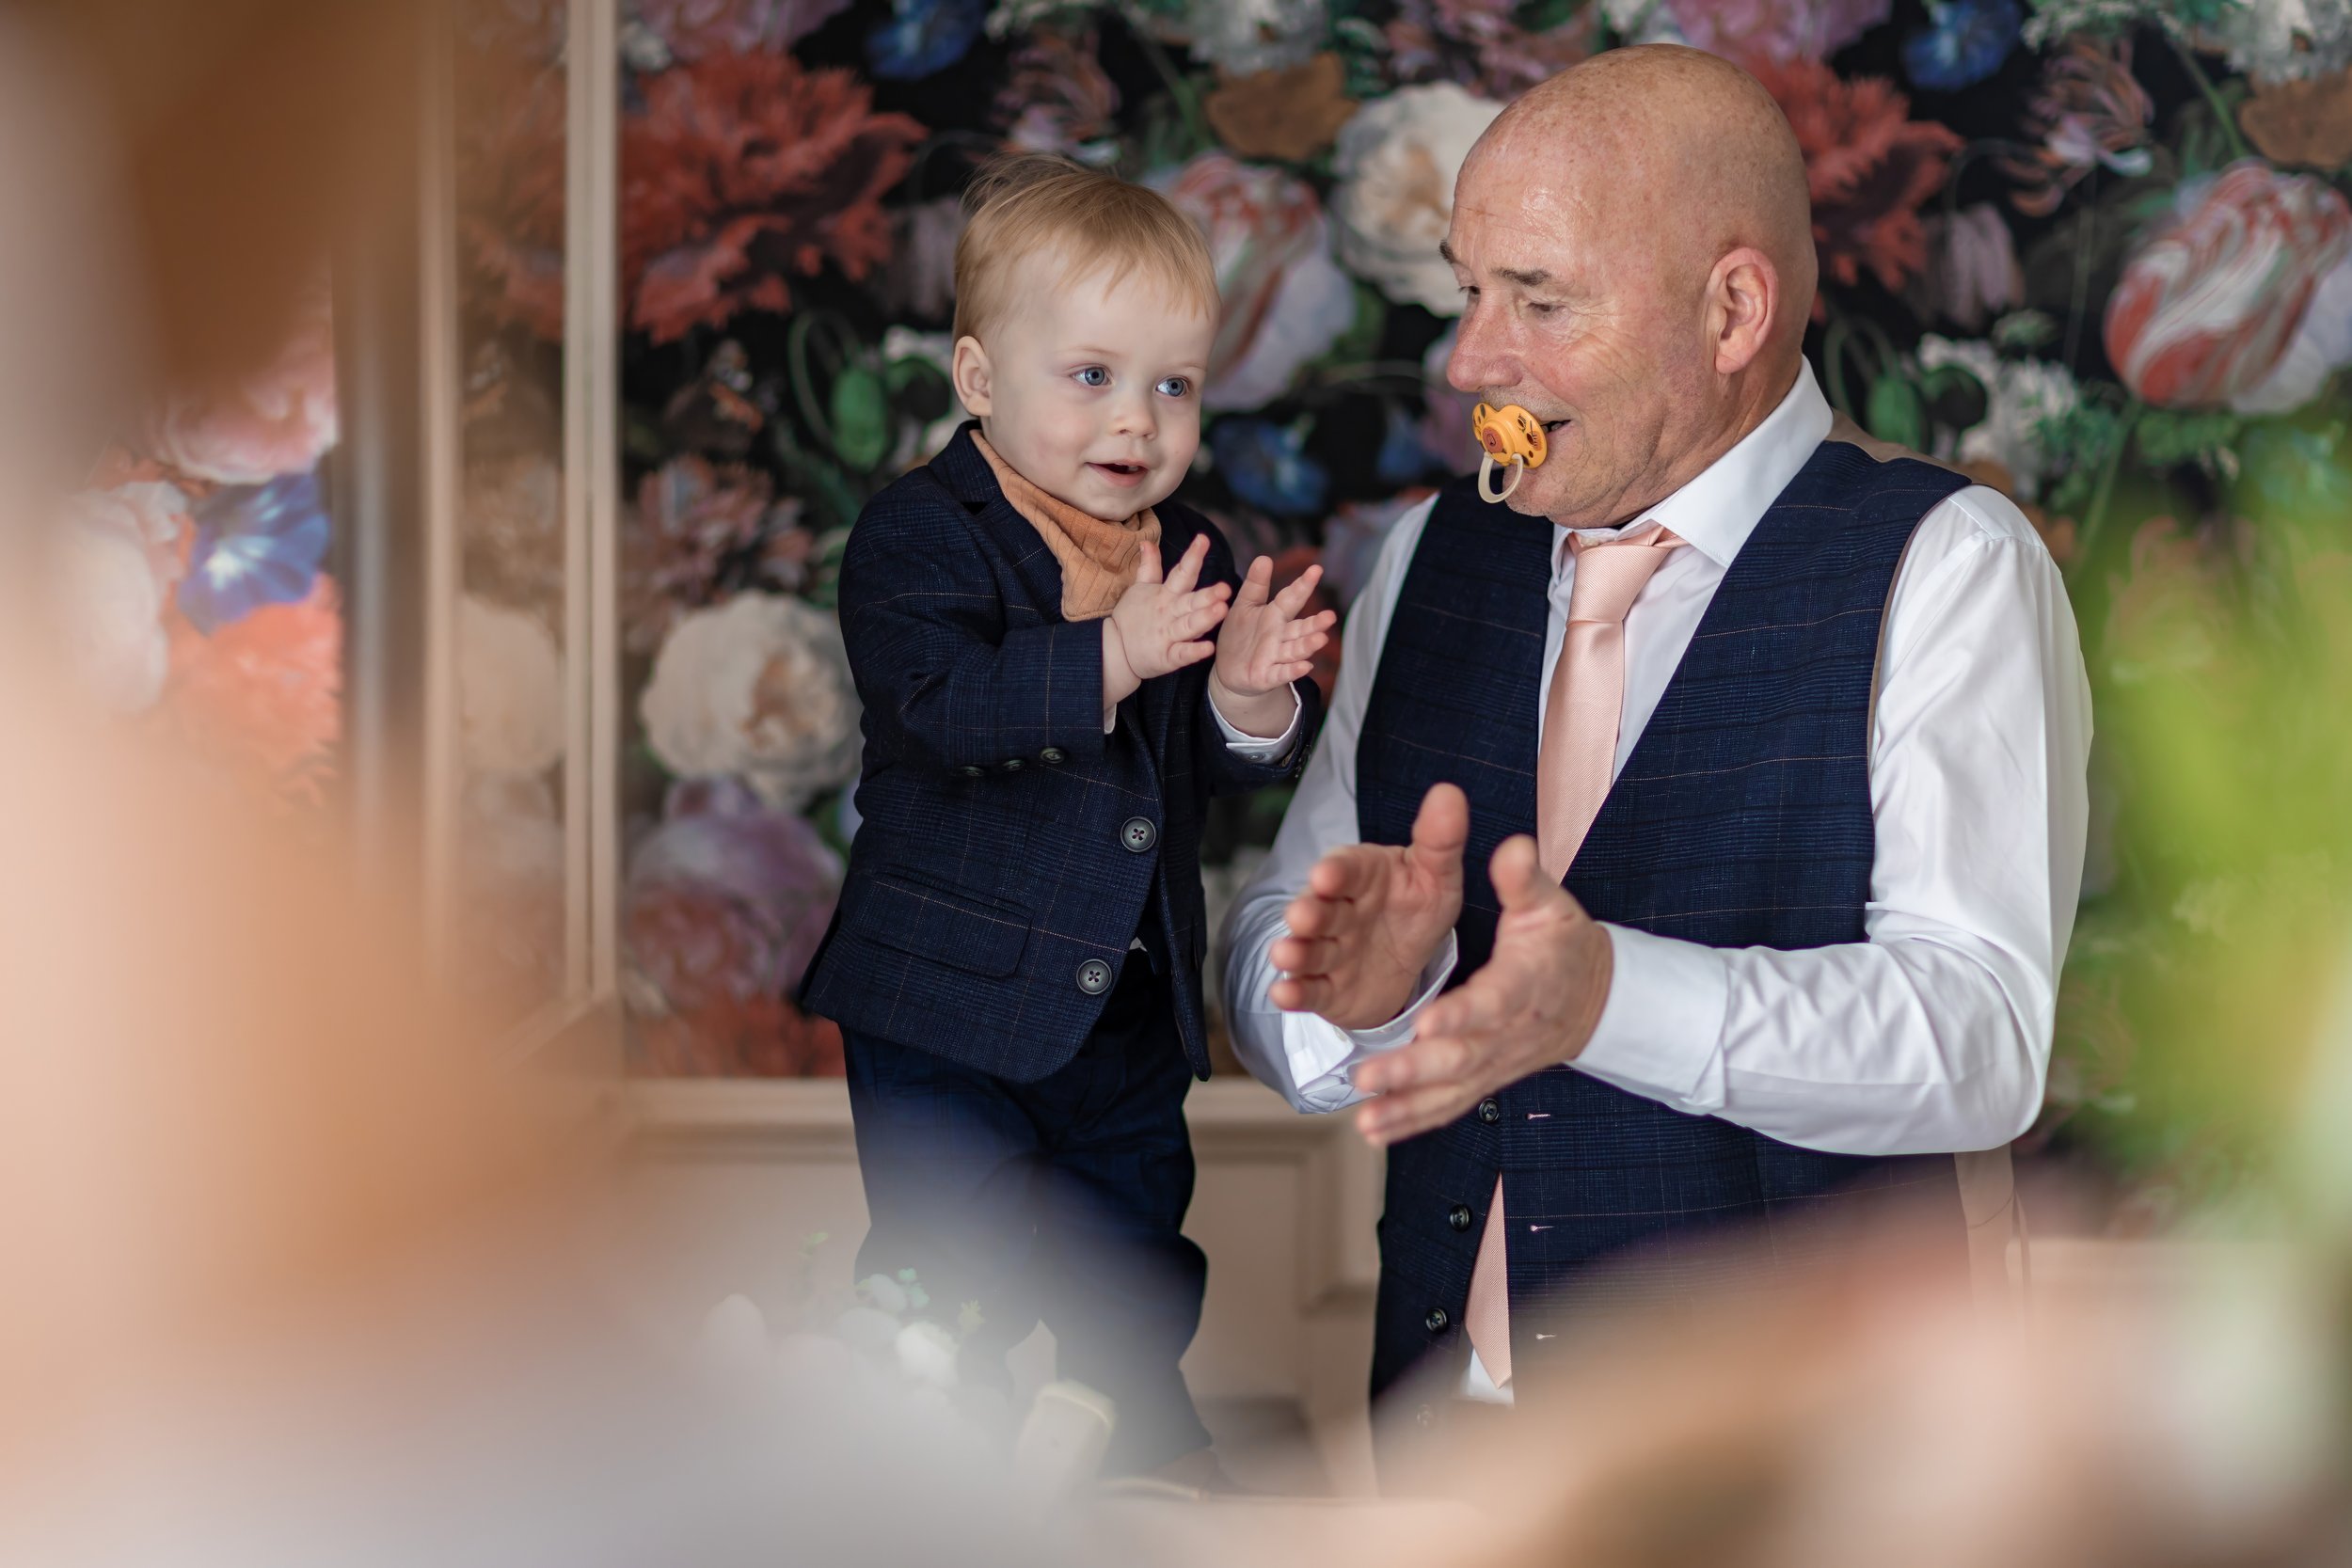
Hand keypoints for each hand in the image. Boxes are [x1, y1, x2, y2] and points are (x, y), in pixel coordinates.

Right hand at [1103, 535, 1228, 708]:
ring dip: (1204, 619)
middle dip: (1207, 595)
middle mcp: (1168, 613)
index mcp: (1165, 595)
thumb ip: (1149, 566)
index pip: (1181, 573)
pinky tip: (1209, 648)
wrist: (1114, 651)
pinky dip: (1194, 652)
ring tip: (1221, 610)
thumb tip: (1147, 542)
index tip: (1203, 539)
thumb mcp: (1140, 589)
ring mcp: (1167, 635)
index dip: (1192, 556)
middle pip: (1189, 601)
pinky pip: (1181, 654)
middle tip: (1225, 588)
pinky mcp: (1166, 657)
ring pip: (1188, 626)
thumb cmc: (1132, 618)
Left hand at [1207, 556, 1337, 737]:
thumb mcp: (1244, 606)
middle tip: (1330, 616)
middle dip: (1315, 623)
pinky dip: (1293, 670)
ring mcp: (1275, 657)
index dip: (1303, 585)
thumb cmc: (1241, 634)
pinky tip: (1306, 666)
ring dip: (1308, 645)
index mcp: (1275, 615)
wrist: (1228, 669)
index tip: (1316, 569)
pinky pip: (1281, 673)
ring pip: (1295, 650)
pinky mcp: (1267, 676)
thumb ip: (1256, 585)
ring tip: (1321, 638)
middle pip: (1300, 628)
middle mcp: (1280, 636)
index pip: (1291, 598)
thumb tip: (1265, 557)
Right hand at [1270, 783, 1466, 1030]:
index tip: (1327, 874)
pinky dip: (1294, 992)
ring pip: (1308, 949)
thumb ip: (1441, 839)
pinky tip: (1283, 994)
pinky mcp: (1326, 987)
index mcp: (1362, 876)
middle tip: (1302, 915)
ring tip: (1285, 954)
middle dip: (1308, 912)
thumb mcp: (1437, 876)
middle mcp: (1338, 911)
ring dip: (1294, 951)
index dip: (1336, 872)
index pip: (1346, 869)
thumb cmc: (1416, 907)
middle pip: (1320, 910)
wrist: (1406, 962)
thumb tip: (1449, 792)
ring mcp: (1329, 950)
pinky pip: (1309, 989)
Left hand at [1349, 833, 1613, 1146]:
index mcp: (1521, 984)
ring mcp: (1494, 1062)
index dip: (1461, 1015)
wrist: (1594, 999)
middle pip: (1460, 1057)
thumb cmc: (1562, 947)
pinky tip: (1373, 1131)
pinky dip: (1411, 1121)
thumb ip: (1524, 879)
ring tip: (1365, 1119)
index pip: (1491, 1003)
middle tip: (1368, 1075)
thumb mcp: (1549, 905)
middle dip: (1413, 1069)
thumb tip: (1512, 847)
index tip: (1427, 1022)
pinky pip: (1447, 1106)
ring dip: (1406, 1106)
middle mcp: (1506, 1032)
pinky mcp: (1483, 1080)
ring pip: (1449, 1090)